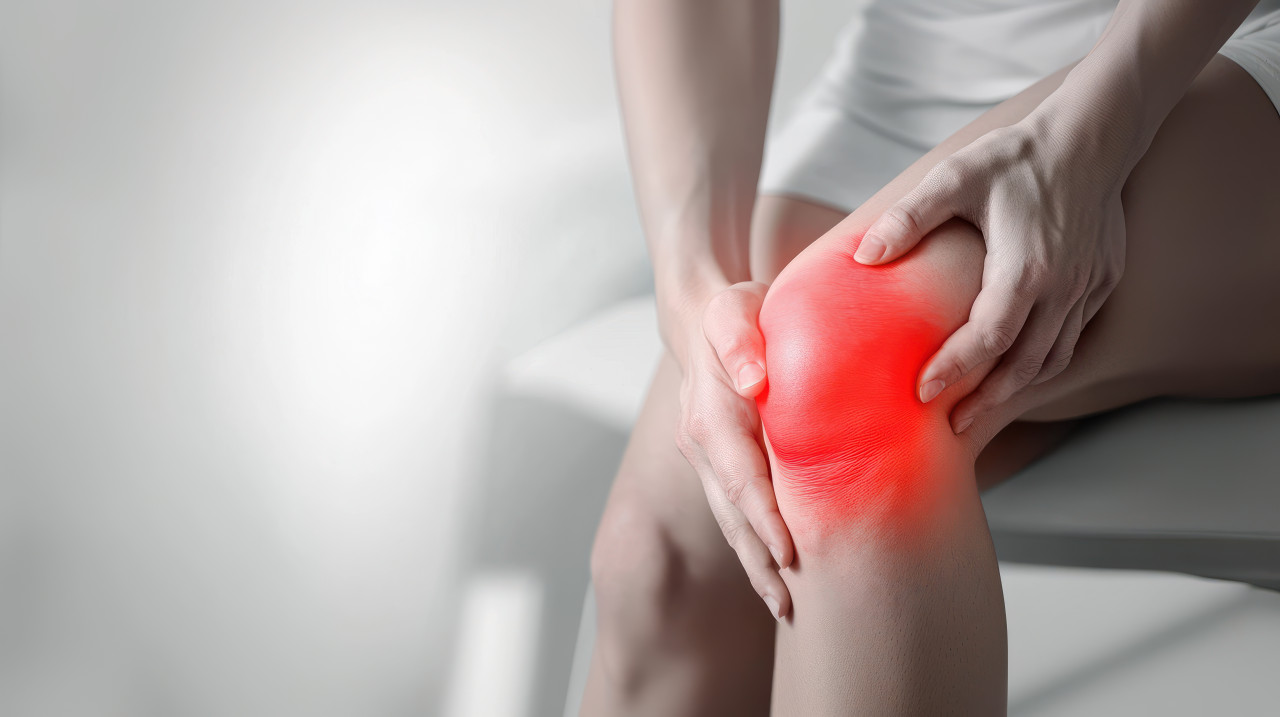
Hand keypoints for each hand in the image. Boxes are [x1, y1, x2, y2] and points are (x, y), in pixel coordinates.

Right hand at [673, 281, 794, 619]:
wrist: (704, 318)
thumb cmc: (734, 311)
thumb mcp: (736, 310)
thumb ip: (741, 339)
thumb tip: (754, 378)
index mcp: (710, 413)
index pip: (740, 475)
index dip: (763, 517)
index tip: (788, 552)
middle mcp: (701, 444)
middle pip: (732, 513)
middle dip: (759, 561)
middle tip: (789, 605)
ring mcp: (706, 459)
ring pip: (731, 520)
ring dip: (755, 564)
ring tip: (784, 606)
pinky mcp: (718, 465)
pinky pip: (734, 511)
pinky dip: (753, 545)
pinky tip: (775, 574)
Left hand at [853, 109, 1127, 432]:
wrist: (1095, 133)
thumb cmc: (1019, 155)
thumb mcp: (956, 176)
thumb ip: (909, 217)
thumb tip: (863, 254)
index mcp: (1026, 268)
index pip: (989, 337)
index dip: (955, 369)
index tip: (922, 393)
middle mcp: (1064, 287)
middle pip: (1025, 365)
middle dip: (987, 401)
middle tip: (951, 425)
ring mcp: (1089, 288)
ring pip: (1054, 358)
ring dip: (1017, 389)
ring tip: (980, 410)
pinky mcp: (1103, 281)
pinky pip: (1072, 337)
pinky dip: (1044, 363)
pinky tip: (1018, 371)